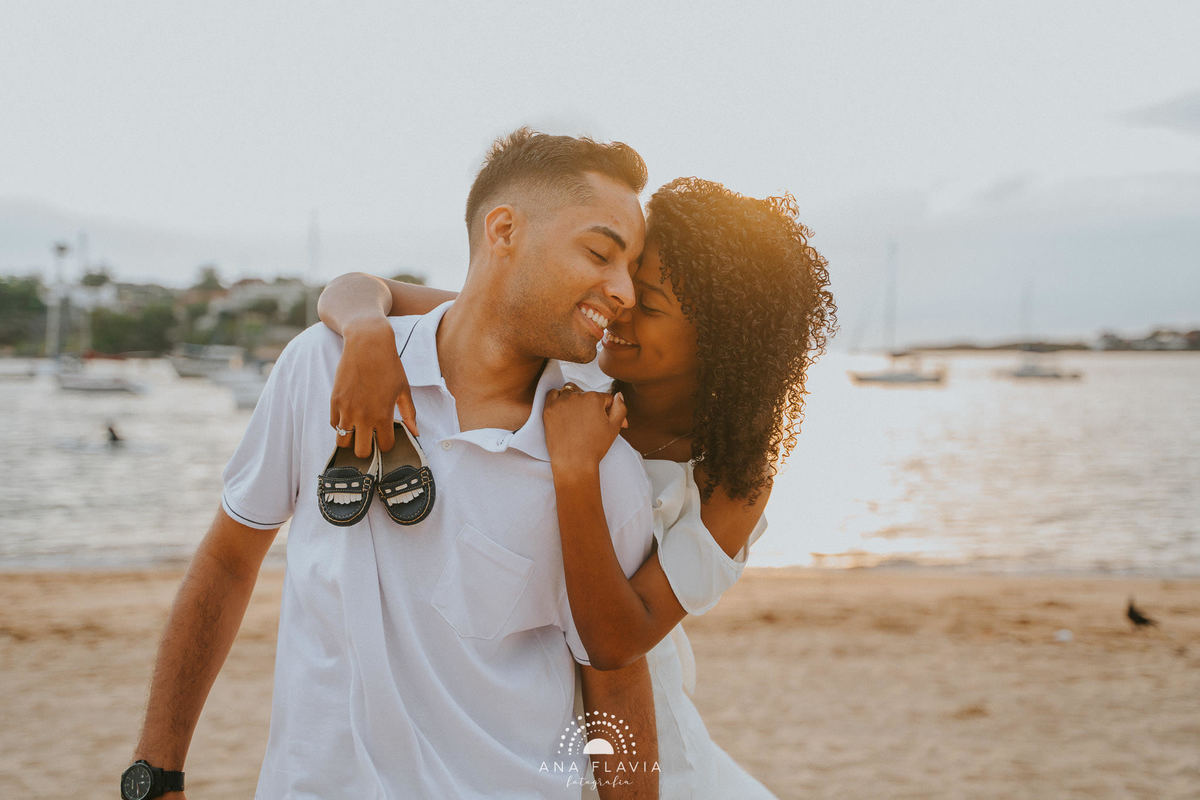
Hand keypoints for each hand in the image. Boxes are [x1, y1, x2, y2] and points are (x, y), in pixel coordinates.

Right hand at [329, 317, 418, 457]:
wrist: (367, 344)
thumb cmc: (389, 366)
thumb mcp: (404, 389)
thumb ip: (409, 414)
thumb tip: (416, 433)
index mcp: (383, 415)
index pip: (385, 446)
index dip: (387, 444)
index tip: (387, 437)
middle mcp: (363, 416)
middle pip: (361, 452)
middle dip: (367, 449)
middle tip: (370, 438)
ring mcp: (346, 409)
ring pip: (342, 442)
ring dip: (351, 439)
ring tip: (357, 429)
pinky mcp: (334, 401)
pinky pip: (334, 424)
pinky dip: (341, 424)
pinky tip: (349, 416)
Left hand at [543, 385, 627, 471]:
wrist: (574, 463)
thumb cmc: (595, 447)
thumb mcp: (614, 427)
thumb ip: (620, 407)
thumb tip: (619, 395)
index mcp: (594, 398)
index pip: (605, 398)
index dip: (608, 411)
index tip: (607, 423)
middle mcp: (577, 396)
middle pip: (587, 394)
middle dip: (592, 406)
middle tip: (592, 422)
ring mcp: (561, 402)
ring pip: (570, 391)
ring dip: (575, 400)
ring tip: (578, 416)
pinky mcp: (549, 409)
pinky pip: (552, 395)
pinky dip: (558, 399)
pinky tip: (563, 409)